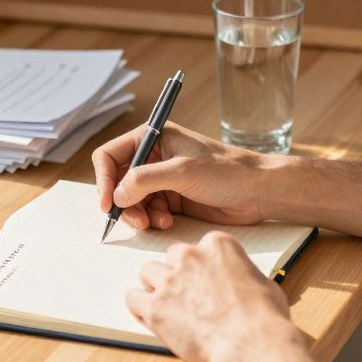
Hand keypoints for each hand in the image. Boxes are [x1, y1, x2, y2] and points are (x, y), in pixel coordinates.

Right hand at [92, 122, 274, 229]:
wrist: (258, 191)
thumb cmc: (227, 171)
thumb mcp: (182, 171)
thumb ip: (145, 180)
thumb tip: (117, 195)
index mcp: (154, 137)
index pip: (111, 155)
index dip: (104, 179)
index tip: (107, 202)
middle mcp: (154, 156)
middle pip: (118, 181)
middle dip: (123, 202)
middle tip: (135, 220)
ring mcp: (162, 178)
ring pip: (132, 200)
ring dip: (138, 214)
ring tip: (154, 223)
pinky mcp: (172, 198)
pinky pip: (148, 211)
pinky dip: (152, 219)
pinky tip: (167, 223)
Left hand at [126, 231, 294, 361]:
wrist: (251, 344)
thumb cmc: (264, 318)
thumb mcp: (262, 284)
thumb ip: (242, 276)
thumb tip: (243, 284)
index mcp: (217, 246)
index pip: (199, 247)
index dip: (201, 266)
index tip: (205, 280)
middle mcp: (189, 256)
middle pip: (171, 256)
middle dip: (177, 273)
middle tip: (187, 295)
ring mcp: (169, 281)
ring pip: (148, 272)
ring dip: (155, 286)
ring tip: (167, 305)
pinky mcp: (155, 307)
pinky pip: (133, 298)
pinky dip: (140, 307)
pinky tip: (151, 317)